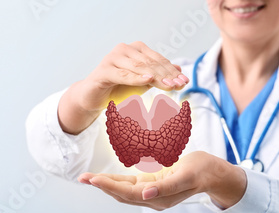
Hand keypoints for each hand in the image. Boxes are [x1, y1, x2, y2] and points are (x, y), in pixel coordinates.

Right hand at [59, 41, 188, 133]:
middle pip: (150, 63)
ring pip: (139, 68)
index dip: (171, 70)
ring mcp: (112, 58)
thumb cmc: (118, 88)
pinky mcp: (104, 70)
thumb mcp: (142, 82)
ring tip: (170, 85)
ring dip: (156, 77)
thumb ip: (158, 75)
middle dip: (166, 74)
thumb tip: (179, 70)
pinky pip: (124, 75)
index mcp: (135, 49)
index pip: (157, 59)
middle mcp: (124, 49)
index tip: (184, 81)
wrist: (94, 98)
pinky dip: (137, 78)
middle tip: (180, 85)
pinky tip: (149, 79)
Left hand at [78, 151, 246, 210]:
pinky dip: (115, 181)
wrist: (213, 173)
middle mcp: (151, 197)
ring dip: (105, 184)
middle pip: (120, 193)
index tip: (93, 179)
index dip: (109, 186)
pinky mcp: (151, 184)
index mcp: (158, 197)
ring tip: (88, 178)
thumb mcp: (185, 176)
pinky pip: (128, 185)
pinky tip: (105, 178)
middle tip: (83, 178)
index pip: (127, 193)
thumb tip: (145, 194)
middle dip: (101, 185)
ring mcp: (150, 192)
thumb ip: (165, 187)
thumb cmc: (201, 171)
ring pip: (122, 190)